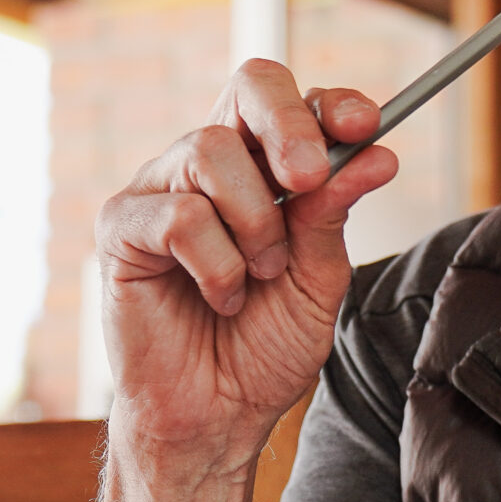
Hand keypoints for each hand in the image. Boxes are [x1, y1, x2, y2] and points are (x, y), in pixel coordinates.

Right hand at [93, 62, 398, 468]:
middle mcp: (211, 165)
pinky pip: (177, 215)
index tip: (365, 125)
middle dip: (288, 124)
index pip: (294, 101)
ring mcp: (161, 189)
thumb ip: (335, 214)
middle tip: (309, 179)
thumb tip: (378, 153)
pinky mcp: (121, 228)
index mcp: (264, 167)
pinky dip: (216, 265)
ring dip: (254, 223)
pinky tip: (221, 298)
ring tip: (261, 275)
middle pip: (248, 86)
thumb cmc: (265, 346)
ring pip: (210, 150)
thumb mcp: (320, 279)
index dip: (331, 102)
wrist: (218, 415)